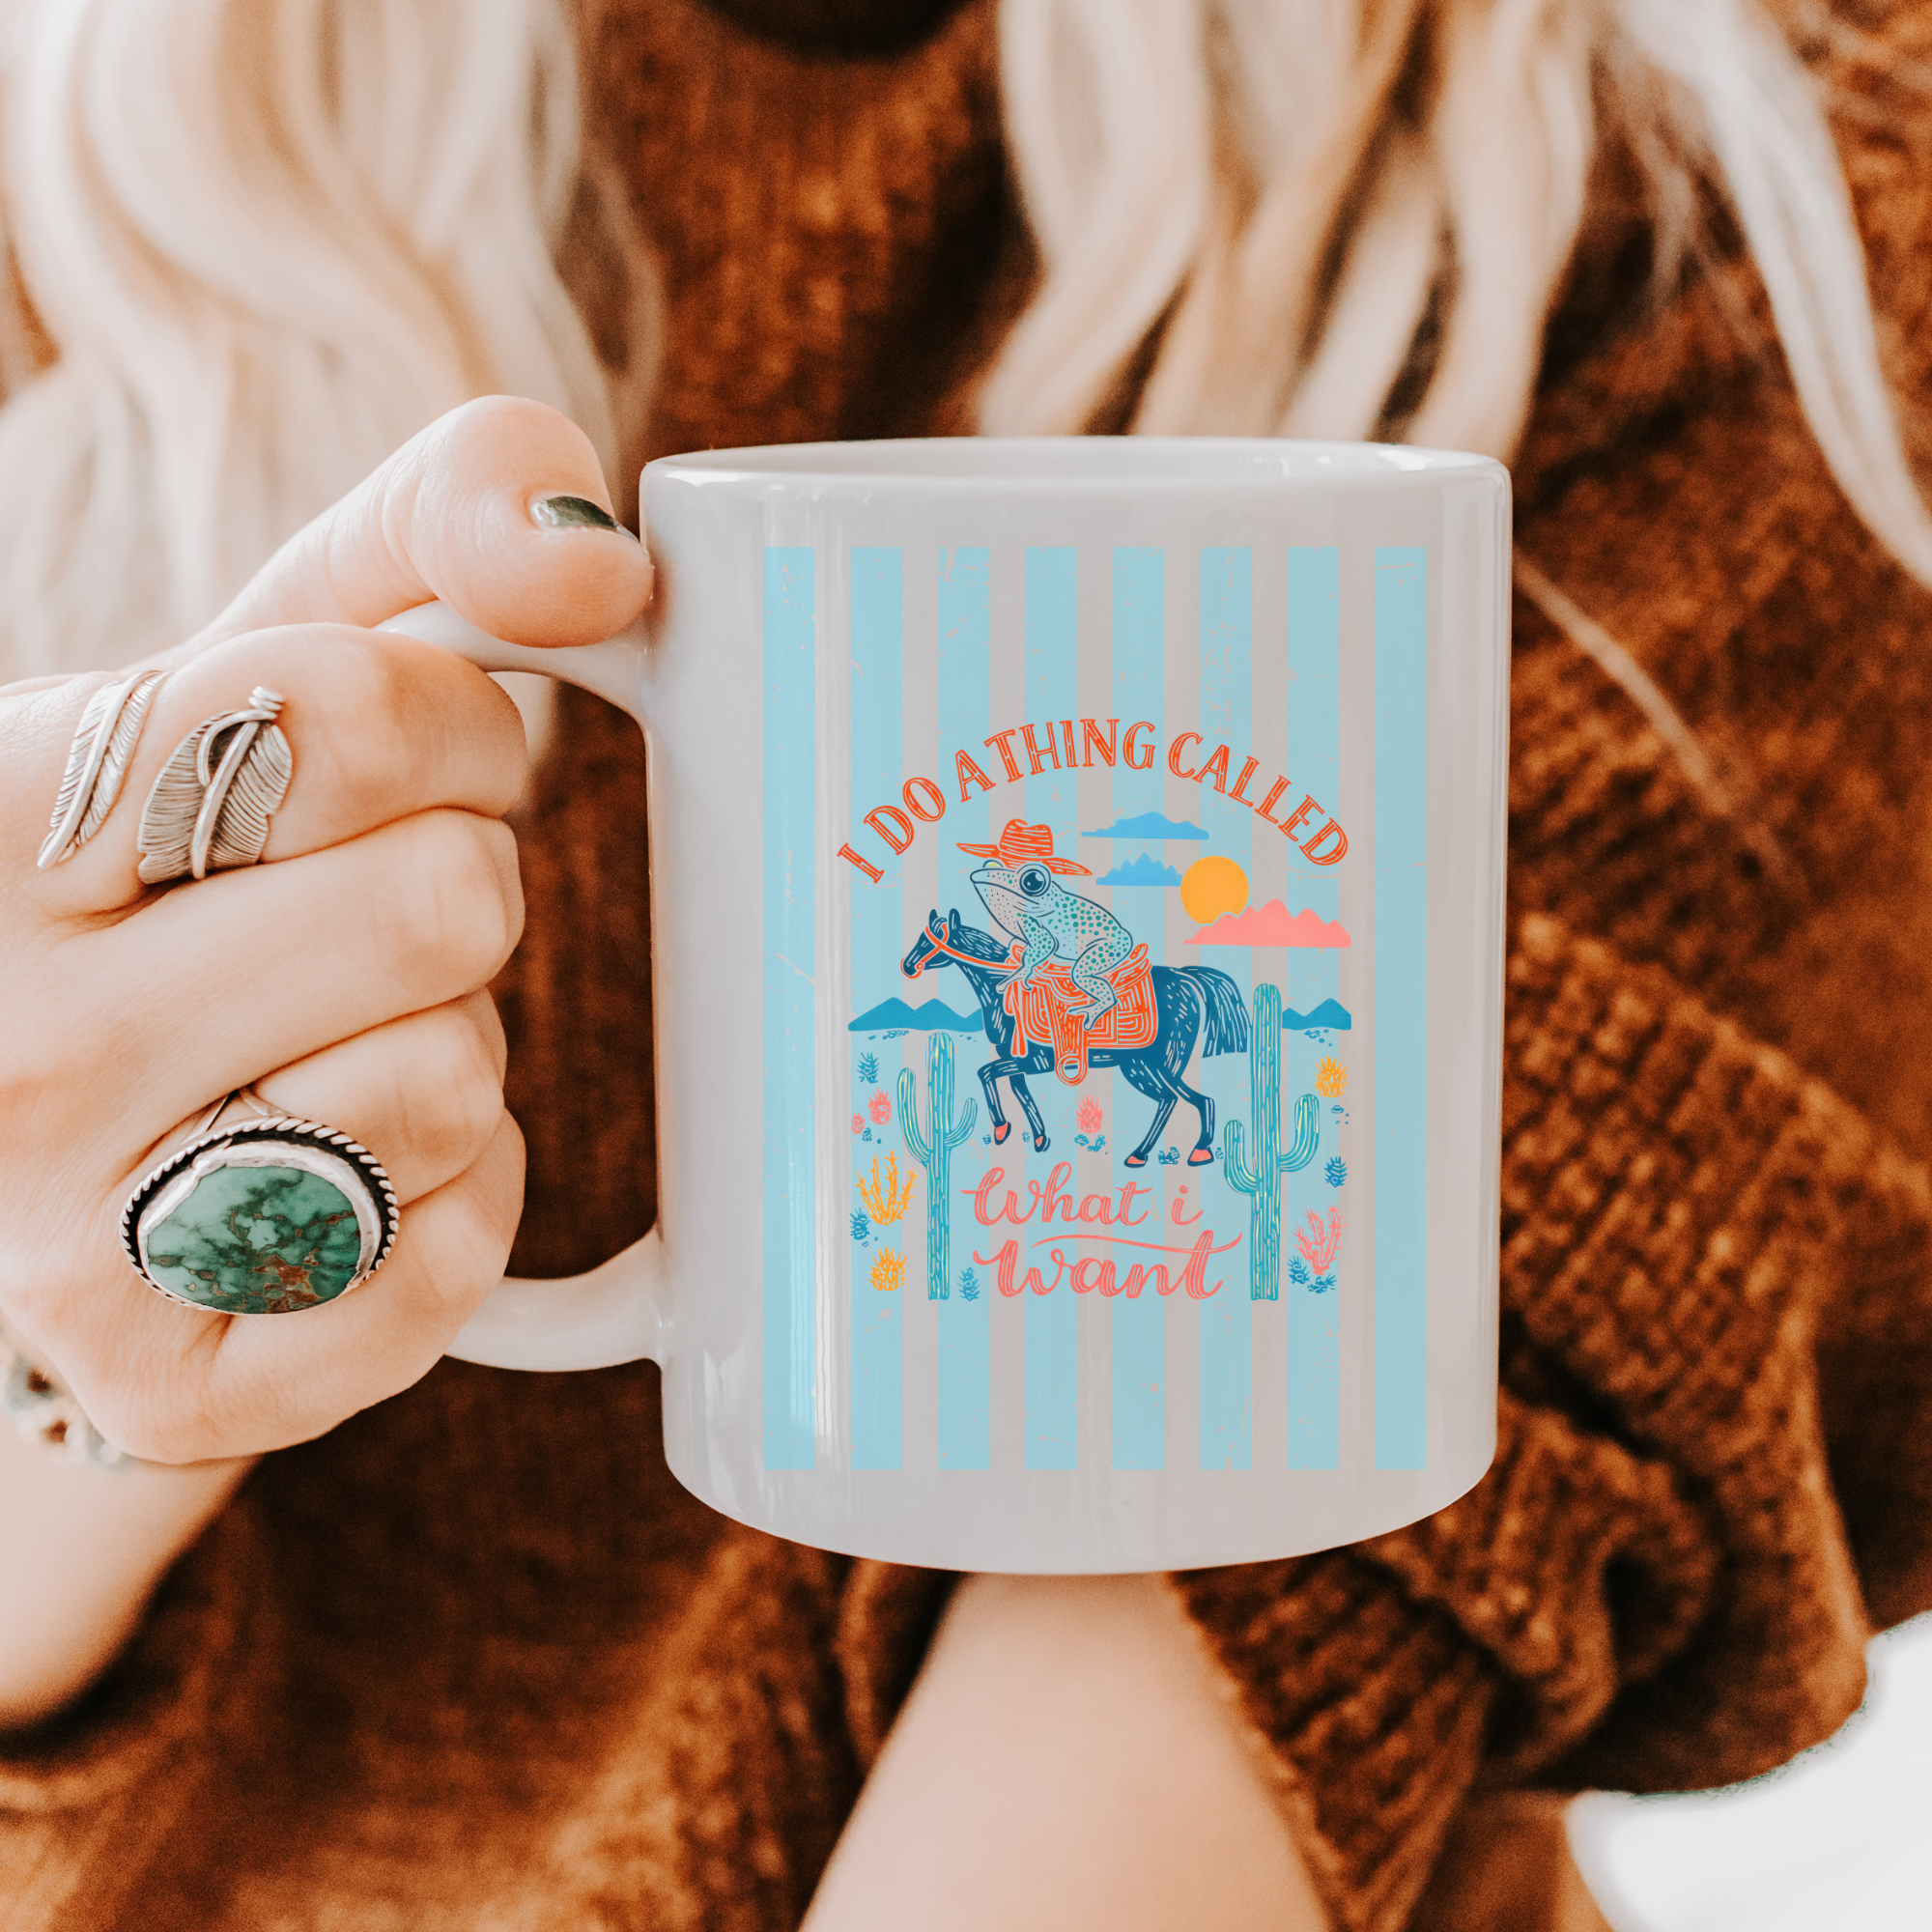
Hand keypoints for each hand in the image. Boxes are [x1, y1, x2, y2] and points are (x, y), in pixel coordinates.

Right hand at [0, 396, 652, 1463]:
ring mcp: (68, 1241)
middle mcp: (5, 1040)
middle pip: (443, 905)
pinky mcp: (169, 1382)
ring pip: (452, 1087)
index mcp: (2, 813)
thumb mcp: (274, 639)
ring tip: (333, 1033)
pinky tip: (353, 1163)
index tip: (399, 757)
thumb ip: (442, 518)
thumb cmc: (198, 845)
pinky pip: (445, 1270)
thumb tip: (609, 562)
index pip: (357, 714)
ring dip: (451, 1044)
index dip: (450, 724)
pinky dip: (451, 1205)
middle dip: (456, 886)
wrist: (48, 1073)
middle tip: (363, 912)